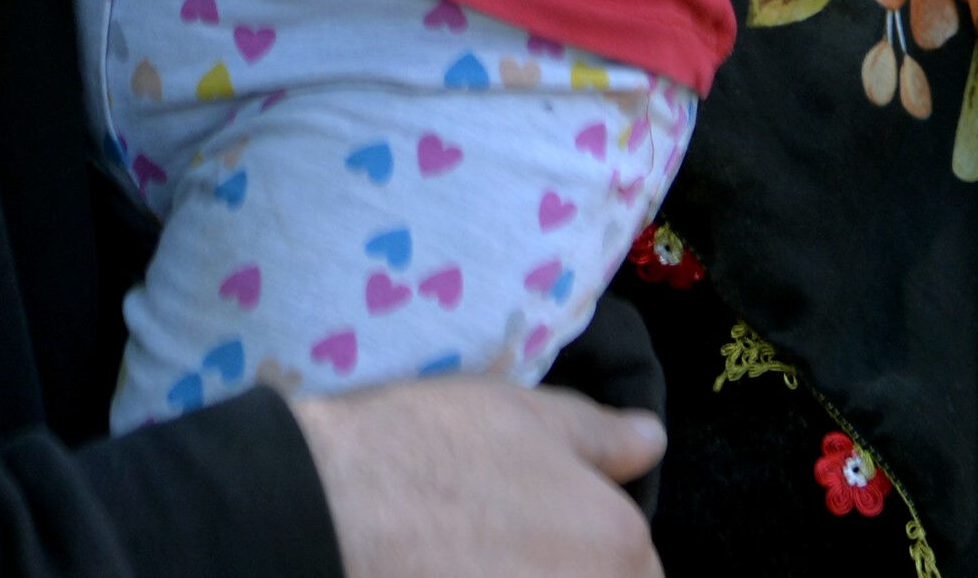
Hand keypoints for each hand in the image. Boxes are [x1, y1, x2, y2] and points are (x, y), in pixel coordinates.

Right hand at [292, 383, 663, 577]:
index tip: (544, 543)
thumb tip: (652, 439)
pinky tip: (443, 576)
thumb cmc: (428, 451)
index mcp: (620, 548)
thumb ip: (600, 437)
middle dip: (558, 575)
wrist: (325, 515)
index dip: (596, 558)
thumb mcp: (523, 416)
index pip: (643, 573)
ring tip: (463, 566)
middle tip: (498, 557)